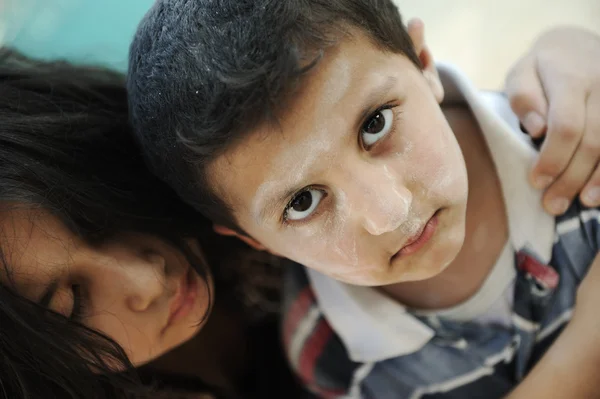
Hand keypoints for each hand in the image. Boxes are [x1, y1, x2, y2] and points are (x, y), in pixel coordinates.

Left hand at [505, 27, 599, 214]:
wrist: (581, 42)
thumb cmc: (544, 66)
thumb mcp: (522, 72)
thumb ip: (523, 97)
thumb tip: (536, 128)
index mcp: (571, 77)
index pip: (566, 125)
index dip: (553, 158)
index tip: (536, 181)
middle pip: (594, 140)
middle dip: (573, 177)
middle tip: (552, 204)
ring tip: (583, 202)